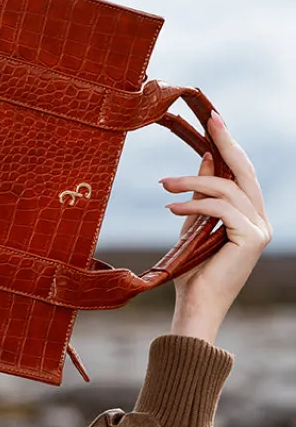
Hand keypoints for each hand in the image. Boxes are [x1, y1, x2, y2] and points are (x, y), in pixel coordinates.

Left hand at [159, 112, 271, 343]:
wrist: (194, 307)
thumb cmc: (191, 270)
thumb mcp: (195, 223)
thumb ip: (202, 193)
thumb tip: (207, 157)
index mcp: (251, 216)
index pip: (243, 174)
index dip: (230, 145)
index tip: (214, 120)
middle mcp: (261, 221)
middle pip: (245, 173)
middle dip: (227, 143)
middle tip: (208, 121)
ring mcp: (260, 230)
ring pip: (228, 190)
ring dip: (192, 182)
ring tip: (164, 185)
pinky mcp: (251, 239)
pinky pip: (222, 209)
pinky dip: (195, 204)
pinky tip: (172, 207)